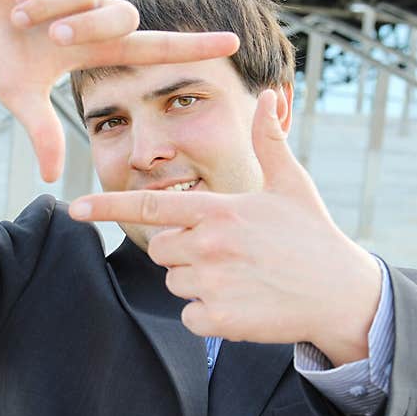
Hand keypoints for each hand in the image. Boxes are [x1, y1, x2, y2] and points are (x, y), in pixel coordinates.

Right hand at [0, 0, 239, 181]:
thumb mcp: (19, 95)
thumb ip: (42, 131)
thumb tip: (52, 178)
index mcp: (96, 47)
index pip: (155, 47)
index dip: (192, 47)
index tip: (232, 43)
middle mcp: (96, 13)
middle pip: (122, 17)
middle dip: (81, 28)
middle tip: (45, 36)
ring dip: (46, 5)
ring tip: (19, 13)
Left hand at [68, 90, 381, 365]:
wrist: (341, 292)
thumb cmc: (313, 235)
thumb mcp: (292, 184)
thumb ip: (269, 141)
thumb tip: (267, 96)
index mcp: (218, 209)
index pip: (150, 204)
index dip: (108, 206)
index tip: (75, 208)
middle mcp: (209, 243)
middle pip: (162, 250)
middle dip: (184, 252)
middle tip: (229, 254)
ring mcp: (213, 282)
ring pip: (175, 284)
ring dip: (199, 283)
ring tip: (242, 277)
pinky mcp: (220, 319)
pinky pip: (190, 317)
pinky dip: (209, 316)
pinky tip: (242, 304)